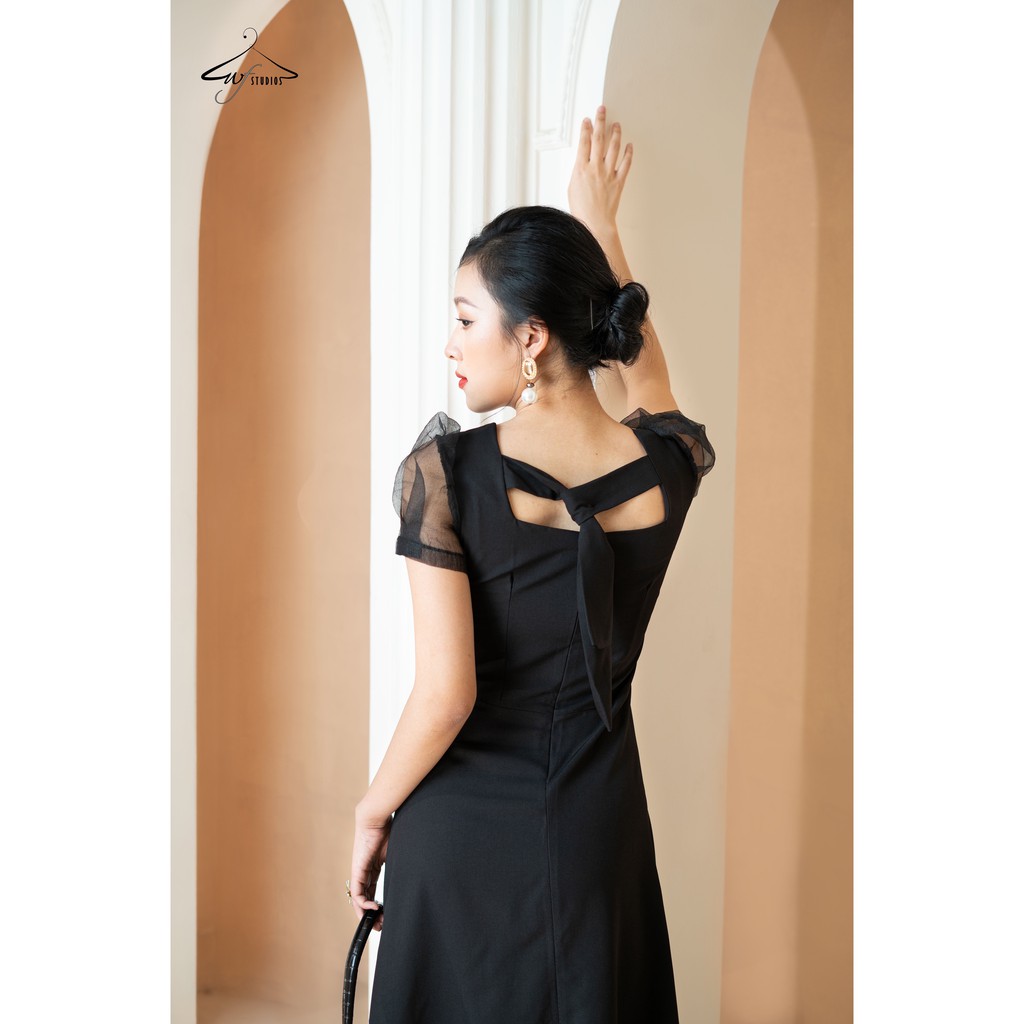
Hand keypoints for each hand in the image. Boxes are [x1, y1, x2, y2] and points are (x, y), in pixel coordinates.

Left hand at [349, 807, 390, 931]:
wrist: (376, 817)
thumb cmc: (389, 829)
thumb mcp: (396, 852)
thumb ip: (400, 864)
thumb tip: (416, 873)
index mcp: (374, 867)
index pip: (373, 891)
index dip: (378, 905)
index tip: (386, 915)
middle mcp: (365, 871)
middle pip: (365, 898)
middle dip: (372, 915)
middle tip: (381, 926)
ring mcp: (360, 871)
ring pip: (360, 899)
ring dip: (367, 913)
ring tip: (377, 922)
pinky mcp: (358, 869)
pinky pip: (358, 892)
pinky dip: (363, 903)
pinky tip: (373, 908)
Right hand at [568, 104, 633, 235]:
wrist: (595, 223)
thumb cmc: (581, 210)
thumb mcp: (572, 188)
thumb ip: (578, 172)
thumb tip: (583, 163)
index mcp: (581, 169)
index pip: (584, 143)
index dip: (586, 129)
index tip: (587, 120)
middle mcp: (595, 168)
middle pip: (598, 140)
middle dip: (600, 122)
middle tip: (602, 110)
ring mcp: (608, 173)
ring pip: (613, 148)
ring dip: (615, 134)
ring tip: (616, 124)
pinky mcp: (618, 181)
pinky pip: (625, 164)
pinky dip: (628, 153)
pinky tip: (629, 145)